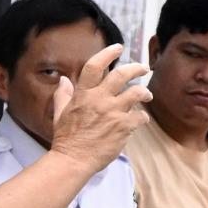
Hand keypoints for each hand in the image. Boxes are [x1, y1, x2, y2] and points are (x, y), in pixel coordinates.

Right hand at [46, 43, 151, 173]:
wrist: (73, 160)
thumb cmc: (66, 138)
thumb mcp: (59, 113)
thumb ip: (63, 95)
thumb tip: (64, 80)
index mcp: (83, 94)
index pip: (95, 66)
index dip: (108, 53)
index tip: (118, 47)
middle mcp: (99, 99)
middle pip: (122, 75)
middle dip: (136, 68)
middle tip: (143, 68)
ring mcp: (113, 112)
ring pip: (136, 93)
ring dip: (144, 92)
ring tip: (147, 95)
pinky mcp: (123, 127)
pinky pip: (140, 117)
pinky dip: (143, 117)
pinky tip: (141, 120)